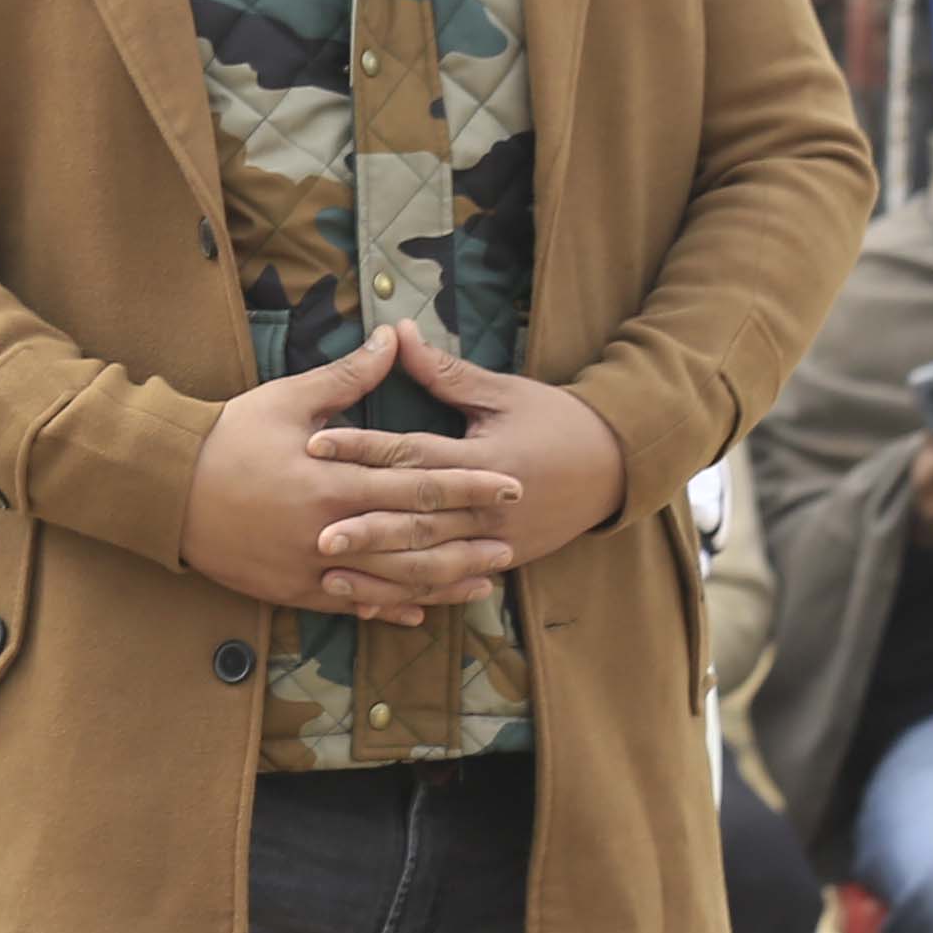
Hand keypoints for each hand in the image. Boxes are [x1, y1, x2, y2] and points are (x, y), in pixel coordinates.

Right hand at [184, 336, 520, 626]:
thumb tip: (392, 337)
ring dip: (442, 582)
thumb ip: (348, 375)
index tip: (511, 485)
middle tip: (514, 541)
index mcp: (334, 480)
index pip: (418, 485)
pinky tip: (420, 609)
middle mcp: (329, 530)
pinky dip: (388, 607)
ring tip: (484, 581)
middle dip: (468, 540)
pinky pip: (350, 606)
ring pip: (391, 581)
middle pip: (415, 539)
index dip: (469, 486)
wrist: (163, 489)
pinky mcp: (289, 589)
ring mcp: (310, 567)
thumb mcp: (287, 399)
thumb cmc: (226, 438)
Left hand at [305, 328, 629, 573]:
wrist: (618, 465)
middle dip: (367, 527)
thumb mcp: (502, 392)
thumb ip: (444, 372)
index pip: (414, 453)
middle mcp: (489, 505)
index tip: (315, 444)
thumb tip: (396, 332)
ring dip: (380, 570)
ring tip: (330, 571)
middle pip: (419, 519)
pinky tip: (371, 599)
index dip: (363, 448)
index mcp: (486, 457)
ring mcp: (497, 540)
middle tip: (315, 531)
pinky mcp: (501, 560)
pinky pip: (449, 582)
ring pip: (431, 562)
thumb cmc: (556, 420)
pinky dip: (410, 592)